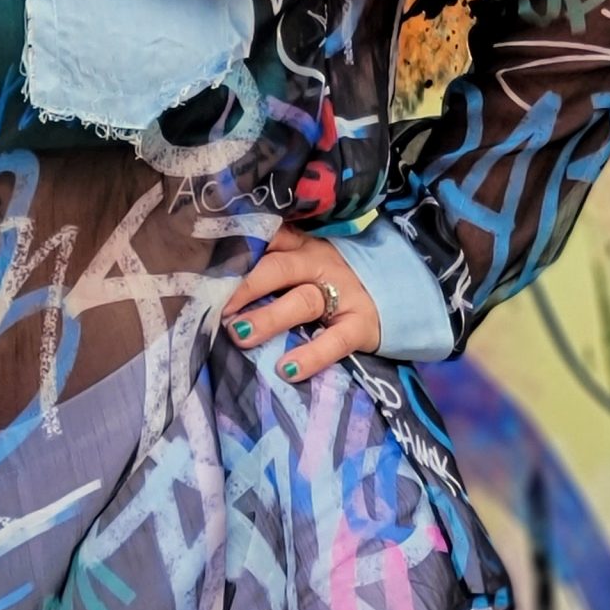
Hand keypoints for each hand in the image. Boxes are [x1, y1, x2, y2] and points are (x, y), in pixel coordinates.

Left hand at [219, 224, 382, 380]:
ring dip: (269, 317)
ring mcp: (343, 294)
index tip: (205, 266)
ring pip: (302, 301)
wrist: (404, 291)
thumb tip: (219, 285)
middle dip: (244, 286)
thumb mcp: (312, 263)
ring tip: (239, 335)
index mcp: (304, 247)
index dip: (238, 251)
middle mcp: (321, 265)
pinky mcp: (360, 325)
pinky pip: (335, 341)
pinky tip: (286, 369)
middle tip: (214, 306)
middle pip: (278, 268)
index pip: (268, 240)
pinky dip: (311, 355)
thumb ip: (276, 265)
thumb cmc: (340, 281)